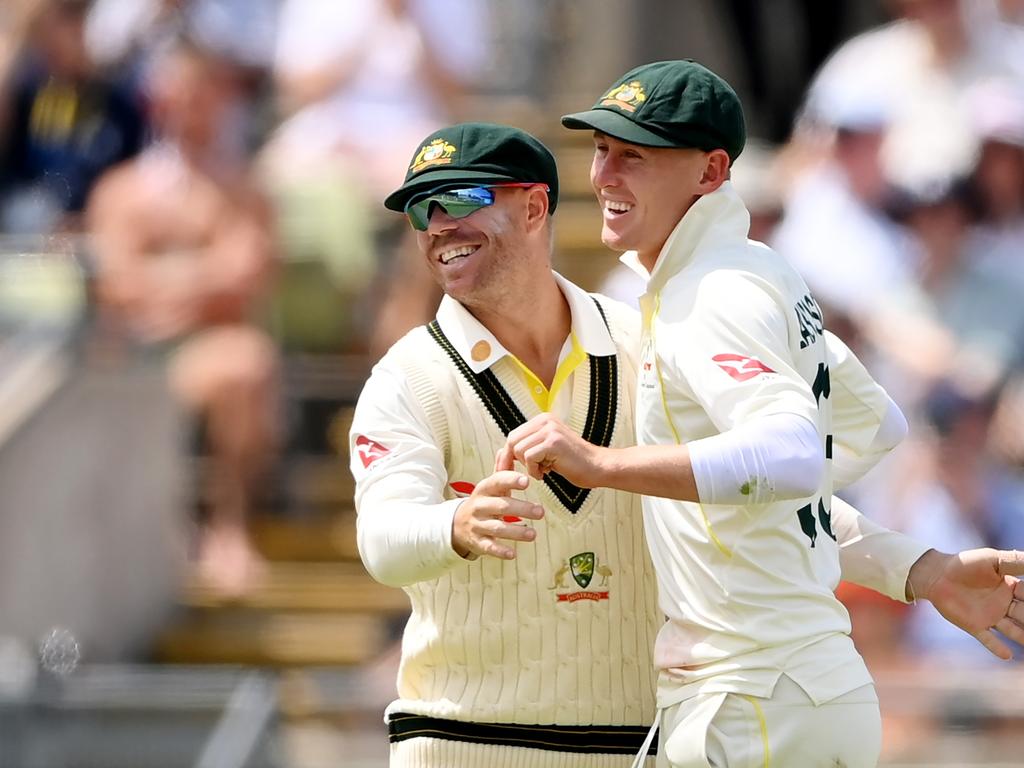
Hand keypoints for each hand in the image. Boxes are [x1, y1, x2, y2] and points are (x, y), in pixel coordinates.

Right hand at [451, 471, 543, 560]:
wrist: (456, 524)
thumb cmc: (483, 502)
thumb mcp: (489, 486)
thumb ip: (500, 469)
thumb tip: (505, 448)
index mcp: (484, 489)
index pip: (497, 481)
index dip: (511, 480)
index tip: (527, 481)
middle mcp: (479, 506)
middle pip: (501, 506)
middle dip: (522, 509)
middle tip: (541, 512)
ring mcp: (477, 524)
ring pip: (496, 527)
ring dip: (515, 531)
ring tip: (533, 534)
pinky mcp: (477, 542)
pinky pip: (488, 547)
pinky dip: (500, 551)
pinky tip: (513, 554)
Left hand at [500, 413, 604, 485]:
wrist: (597, 466)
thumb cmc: (572, 462)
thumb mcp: (547, 450)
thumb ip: (529, 446)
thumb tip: (502, 453)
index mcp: (542, 420)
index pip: (514, 435)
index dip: (508, 454)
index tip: (507, 470)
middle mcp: (545, 421)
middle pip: (512, 440)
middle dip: (512, 460)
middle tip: (524, 473)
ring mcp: (550, 430)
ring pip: (519, 450)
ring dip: (528, 466)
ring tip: (544, 470)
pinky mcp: (553, 442)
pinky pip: (529, 458)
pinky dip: (534, 470)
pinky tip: (547, 473)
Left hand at [909, 548, 1023, 659]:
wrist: (936, 574)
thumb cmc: (965, 564)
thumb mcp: (993, 560)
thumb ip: (1017, 562)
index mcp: (1011, 588)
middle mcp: (1005, 605)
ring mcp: (991, 617)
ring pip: (1014, 630)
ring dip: (1023, 637)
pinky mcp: (976, 626)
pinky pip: (989, 639)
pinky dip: (997, 647)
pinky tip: (1008, 656)